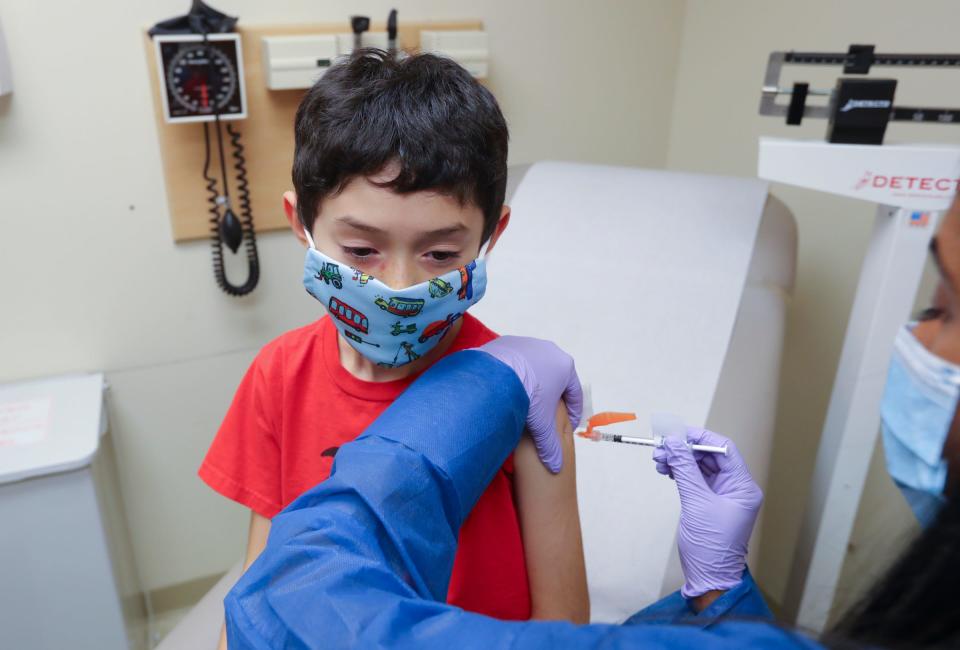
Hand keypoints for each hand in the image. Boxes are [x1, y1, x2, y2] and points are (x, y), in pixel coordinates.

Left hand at [475, 336, 582, 472]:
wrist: (495, 375)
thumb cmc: (525, 395)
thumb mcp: (541, 424)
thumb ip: (550, 445)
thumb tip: (556, 466)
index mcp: (565, 366)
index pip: (574, 393)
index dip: (573, 412)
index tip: (568, 425)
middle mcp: (550, 351)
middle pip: (556, 378)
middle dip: (554, 397)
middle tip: (547, 414)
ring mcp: (529, 344)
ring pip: (536, 368)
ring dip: (535, 383)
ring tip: (527, 401)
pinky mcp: (509, 342)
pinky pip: (517, 361)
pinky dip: (516, 373)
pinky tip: (509, 388)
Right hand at [653, 427, 762, 597]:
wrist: (709, 577)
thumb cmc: (711, 546)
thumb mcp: (696, 502)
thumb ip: (685, 469)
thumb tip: (674, 442)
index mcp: (743, 487)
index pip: (724, 449)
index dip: (700, 438)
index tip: (677, 434)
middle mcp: (736, 488)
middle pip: (710, 456)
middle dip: (684, 449)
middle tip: (661, 448)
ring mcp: (723, 495)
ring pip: (700, 466)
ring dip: (679, 460)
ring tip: (659, 459)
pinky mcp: (710, 502)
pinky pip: (695, 478)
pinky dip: (680, 472)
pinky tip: (666, 470)